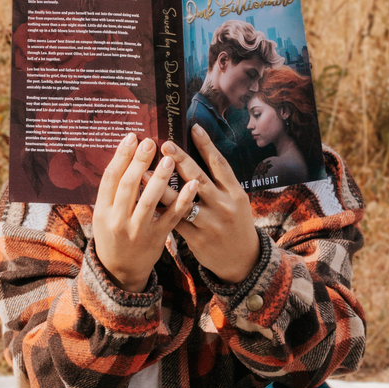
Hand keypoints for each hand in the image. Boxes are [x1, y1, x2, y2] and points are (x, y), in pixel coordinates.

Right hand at [92, 133, 197, 292]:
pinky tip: (192, 184)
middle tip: (151, 142)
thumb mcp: (103, 215)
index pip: (110, 178)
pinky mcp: (157, 239)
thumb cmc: (113, 236)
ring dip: (161, 178)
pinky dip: (183, 200)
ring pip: (150, 201)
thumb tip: (123, 156)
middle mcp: (118, 220)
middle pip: (129, 186)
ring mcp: (138, 230)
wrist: (120, 271)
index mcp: (103, 210)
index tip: (132, 137)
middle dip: (140, 161)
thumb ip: (112, 192)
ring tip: (171, 159)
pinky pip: (172, 217)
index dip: (121, 156)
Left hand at [156, 126, 259, 284]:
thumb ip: (219, 182)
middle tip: (164, 144)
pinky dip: (161, 211)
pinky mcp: (198, 239)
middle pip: (200, 178)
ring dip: (162, 186)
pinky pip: (175, 222)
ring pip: (183, 201)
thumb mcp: (236, 200)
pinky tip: (146, 201)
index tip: (193, 128)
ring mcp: (210, 223)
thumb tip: (198, 155)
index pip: (219, 164)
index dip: (207, 145)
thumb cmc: (236, 223)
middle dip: (181, 160)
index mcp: (235, 192)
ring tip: (144, 172)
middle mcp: (223, 205)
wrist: (244, 259)